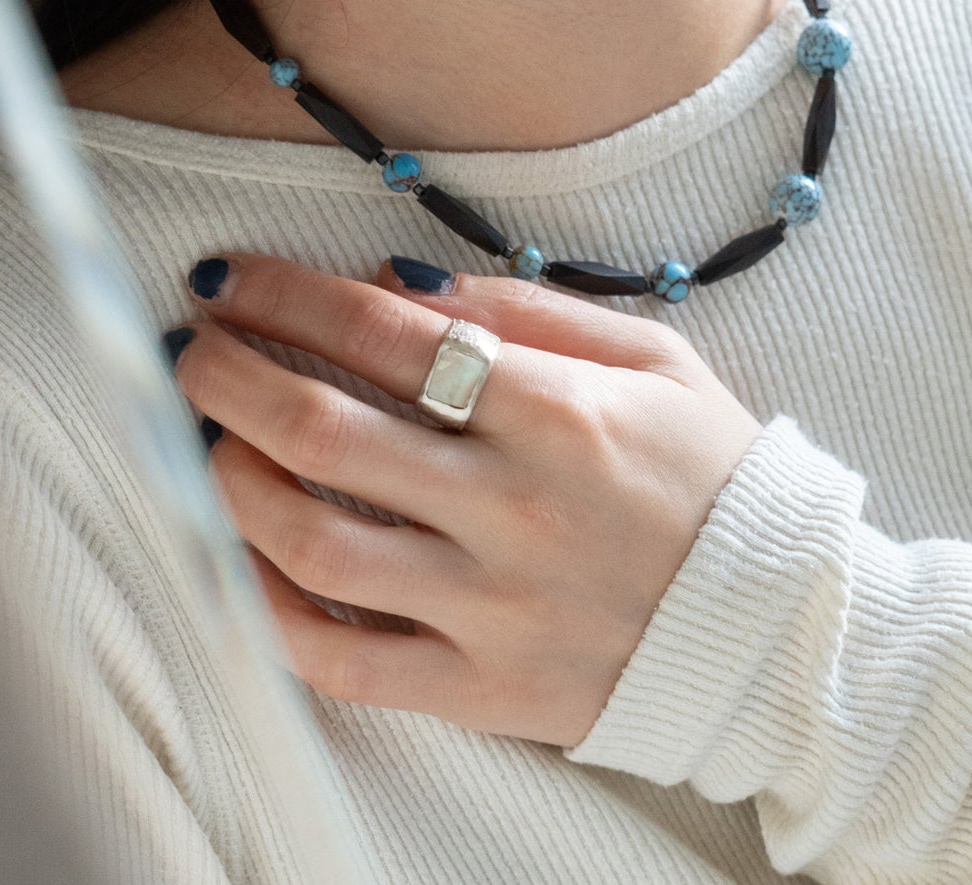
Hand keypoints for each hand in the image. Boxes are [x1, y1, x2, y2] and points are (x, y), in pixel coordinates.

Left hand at [164, 252, 763, 749]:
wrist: (779, 628)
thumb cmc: (714, 474)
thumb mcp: (654, 358)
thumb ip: (532, 311)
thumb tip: (406, 285)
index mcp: (558, 414)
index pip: (388, 339)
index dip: (290, 298)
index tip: (232, 280)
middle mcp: (512, 509)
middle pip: (327, 434)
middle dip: (233, 377)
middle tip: (192, 348)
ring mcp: (491, 609)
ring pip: (317, 547)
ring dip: (236, 483)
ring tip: (209, 439)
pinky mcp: (481, 690)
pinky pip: (345, 661)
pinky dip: (274, 611)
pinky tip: (246, 560)